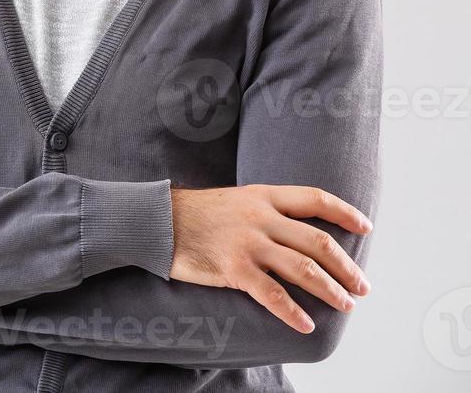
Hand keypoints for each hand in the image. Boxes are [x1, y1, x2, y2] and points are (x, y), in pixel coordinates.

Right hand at [169, 184, 372, 333]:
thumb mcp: (234, 200)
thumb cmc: (193, 213)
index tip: (366, 226)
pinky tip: (305, 324)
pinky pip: (272, 294)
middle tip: (362, 285)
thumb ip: (263, 210)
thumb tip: (294, 230)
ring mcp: (247, 243)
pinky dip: (293, 312)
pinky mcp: (233, 268)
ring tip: (345, 304)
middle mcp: (260, 217)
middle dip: (346, 266)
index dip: (345, 212)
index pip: (315, 198)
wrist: (155, 221)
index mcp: (262, 196)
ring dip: (331, 290)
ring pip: (303, 269)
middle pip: (318, 241)